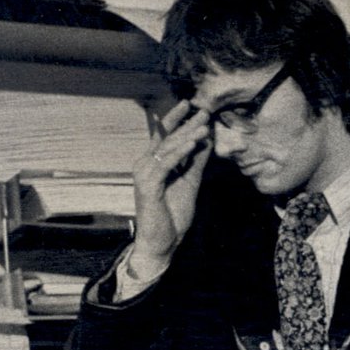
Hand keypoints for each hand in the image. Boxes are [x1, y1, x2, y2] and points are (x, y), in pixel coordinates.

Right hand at [125, 102, 213, 278]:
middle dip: (186, 124)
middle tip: (204, 111)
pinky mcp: (148, 185)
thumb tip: (205, 142)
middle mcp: (144, 164)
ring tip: (204, 125)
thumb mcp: (189, 183)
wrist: (161, 243)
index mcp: (153, 162)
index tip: (193, 106)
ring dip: (187, 135)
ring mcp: (144, 173)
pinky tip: (194, 143)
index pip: (164, 135)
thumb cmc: (172, 216)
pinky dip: (181, 153)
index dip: (177, 119)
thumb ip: (195, 163)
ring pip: (167, 148)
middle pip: (167, 138)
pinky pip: (166, 164)